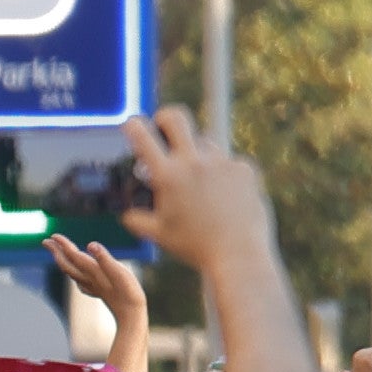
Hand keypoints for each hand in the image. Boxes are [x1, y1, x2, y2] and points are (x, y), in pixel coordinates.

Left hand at [46, 227, 149, 359]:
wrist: (131, 315)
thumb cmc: (128, 292)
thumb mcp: (119, 272)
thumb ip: (105, 258)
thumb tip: (91, 245)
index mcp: (92, 271)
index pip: (73, 254)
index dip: (63, 244)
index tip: (53, 235)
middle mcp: (89, 278)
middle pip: (67, 264)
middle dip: (56, 252)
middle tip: (46, 241)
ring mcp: (92, 286)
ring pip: (72, 272)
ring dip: (63, 261)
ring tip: (58, 253)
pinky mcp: (98, 291)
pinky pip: (80, 281)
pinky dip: (74, 275)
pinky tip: (77, 276)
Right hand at [119, 110, 280, 289]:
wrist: (239, 254)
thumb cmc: (195, 247)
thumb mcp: (159, 234)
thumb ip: (138, 220)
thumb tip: (127, 215)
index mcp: (167, 175)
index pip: (142, 135)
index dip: (133, 125)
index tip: (132, 125)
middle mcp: (194, 162)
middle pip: (177, 116)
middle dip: (166, 117)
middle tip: (164, 127)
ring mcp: (222, 162)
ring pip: (205, 142)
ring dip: (197, 154)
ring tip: (199, 182)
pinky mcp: (244, 168)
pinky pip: (229, 162)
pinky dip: (223, 173)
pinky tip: (225, 196)